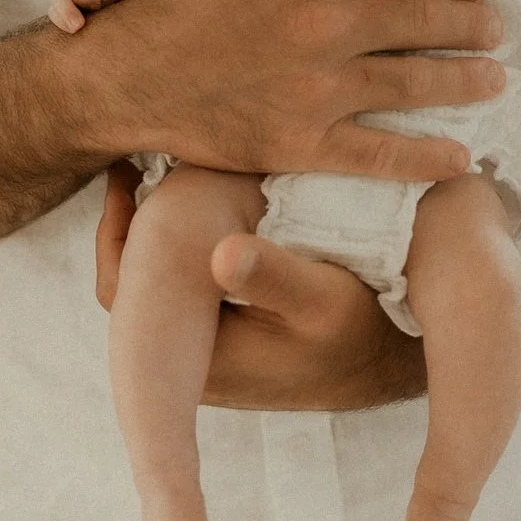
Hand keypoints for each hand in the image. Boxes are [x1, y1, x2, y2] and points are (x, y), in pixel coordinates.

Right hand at [76, 0, 504, 183]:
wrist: (134, 70)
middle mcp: (328, 28)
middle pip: (422, 22)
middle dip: (470, 24)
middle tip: (498, 29)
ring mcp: (319, 89)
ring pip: (413, 84)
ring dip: (464, 81)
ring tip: (495, 80)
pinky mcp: (303, 143)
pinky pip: (378, 154)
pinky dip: (425, 157)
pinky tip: (461, 157)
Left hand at [94, 162, 424, 409]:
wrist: (404, 357)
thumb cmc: (368, 327)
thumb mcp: (325, 298)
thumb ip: (273, 276)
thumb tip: (222, 250)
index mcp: (202, 359)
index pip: (119, 290)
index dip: (115, 229)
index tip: (129, 170)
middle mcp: (197, 362)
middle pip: (134, 282)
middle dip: (135, 220)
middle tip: (142, 158)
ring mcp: (216, 349)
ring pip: (162, 280)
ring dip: (162, 229)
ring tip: (167, 168)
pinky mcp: (234, 332)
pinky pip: (191, 281)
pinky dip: (190, 240)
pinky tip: (207, 197)